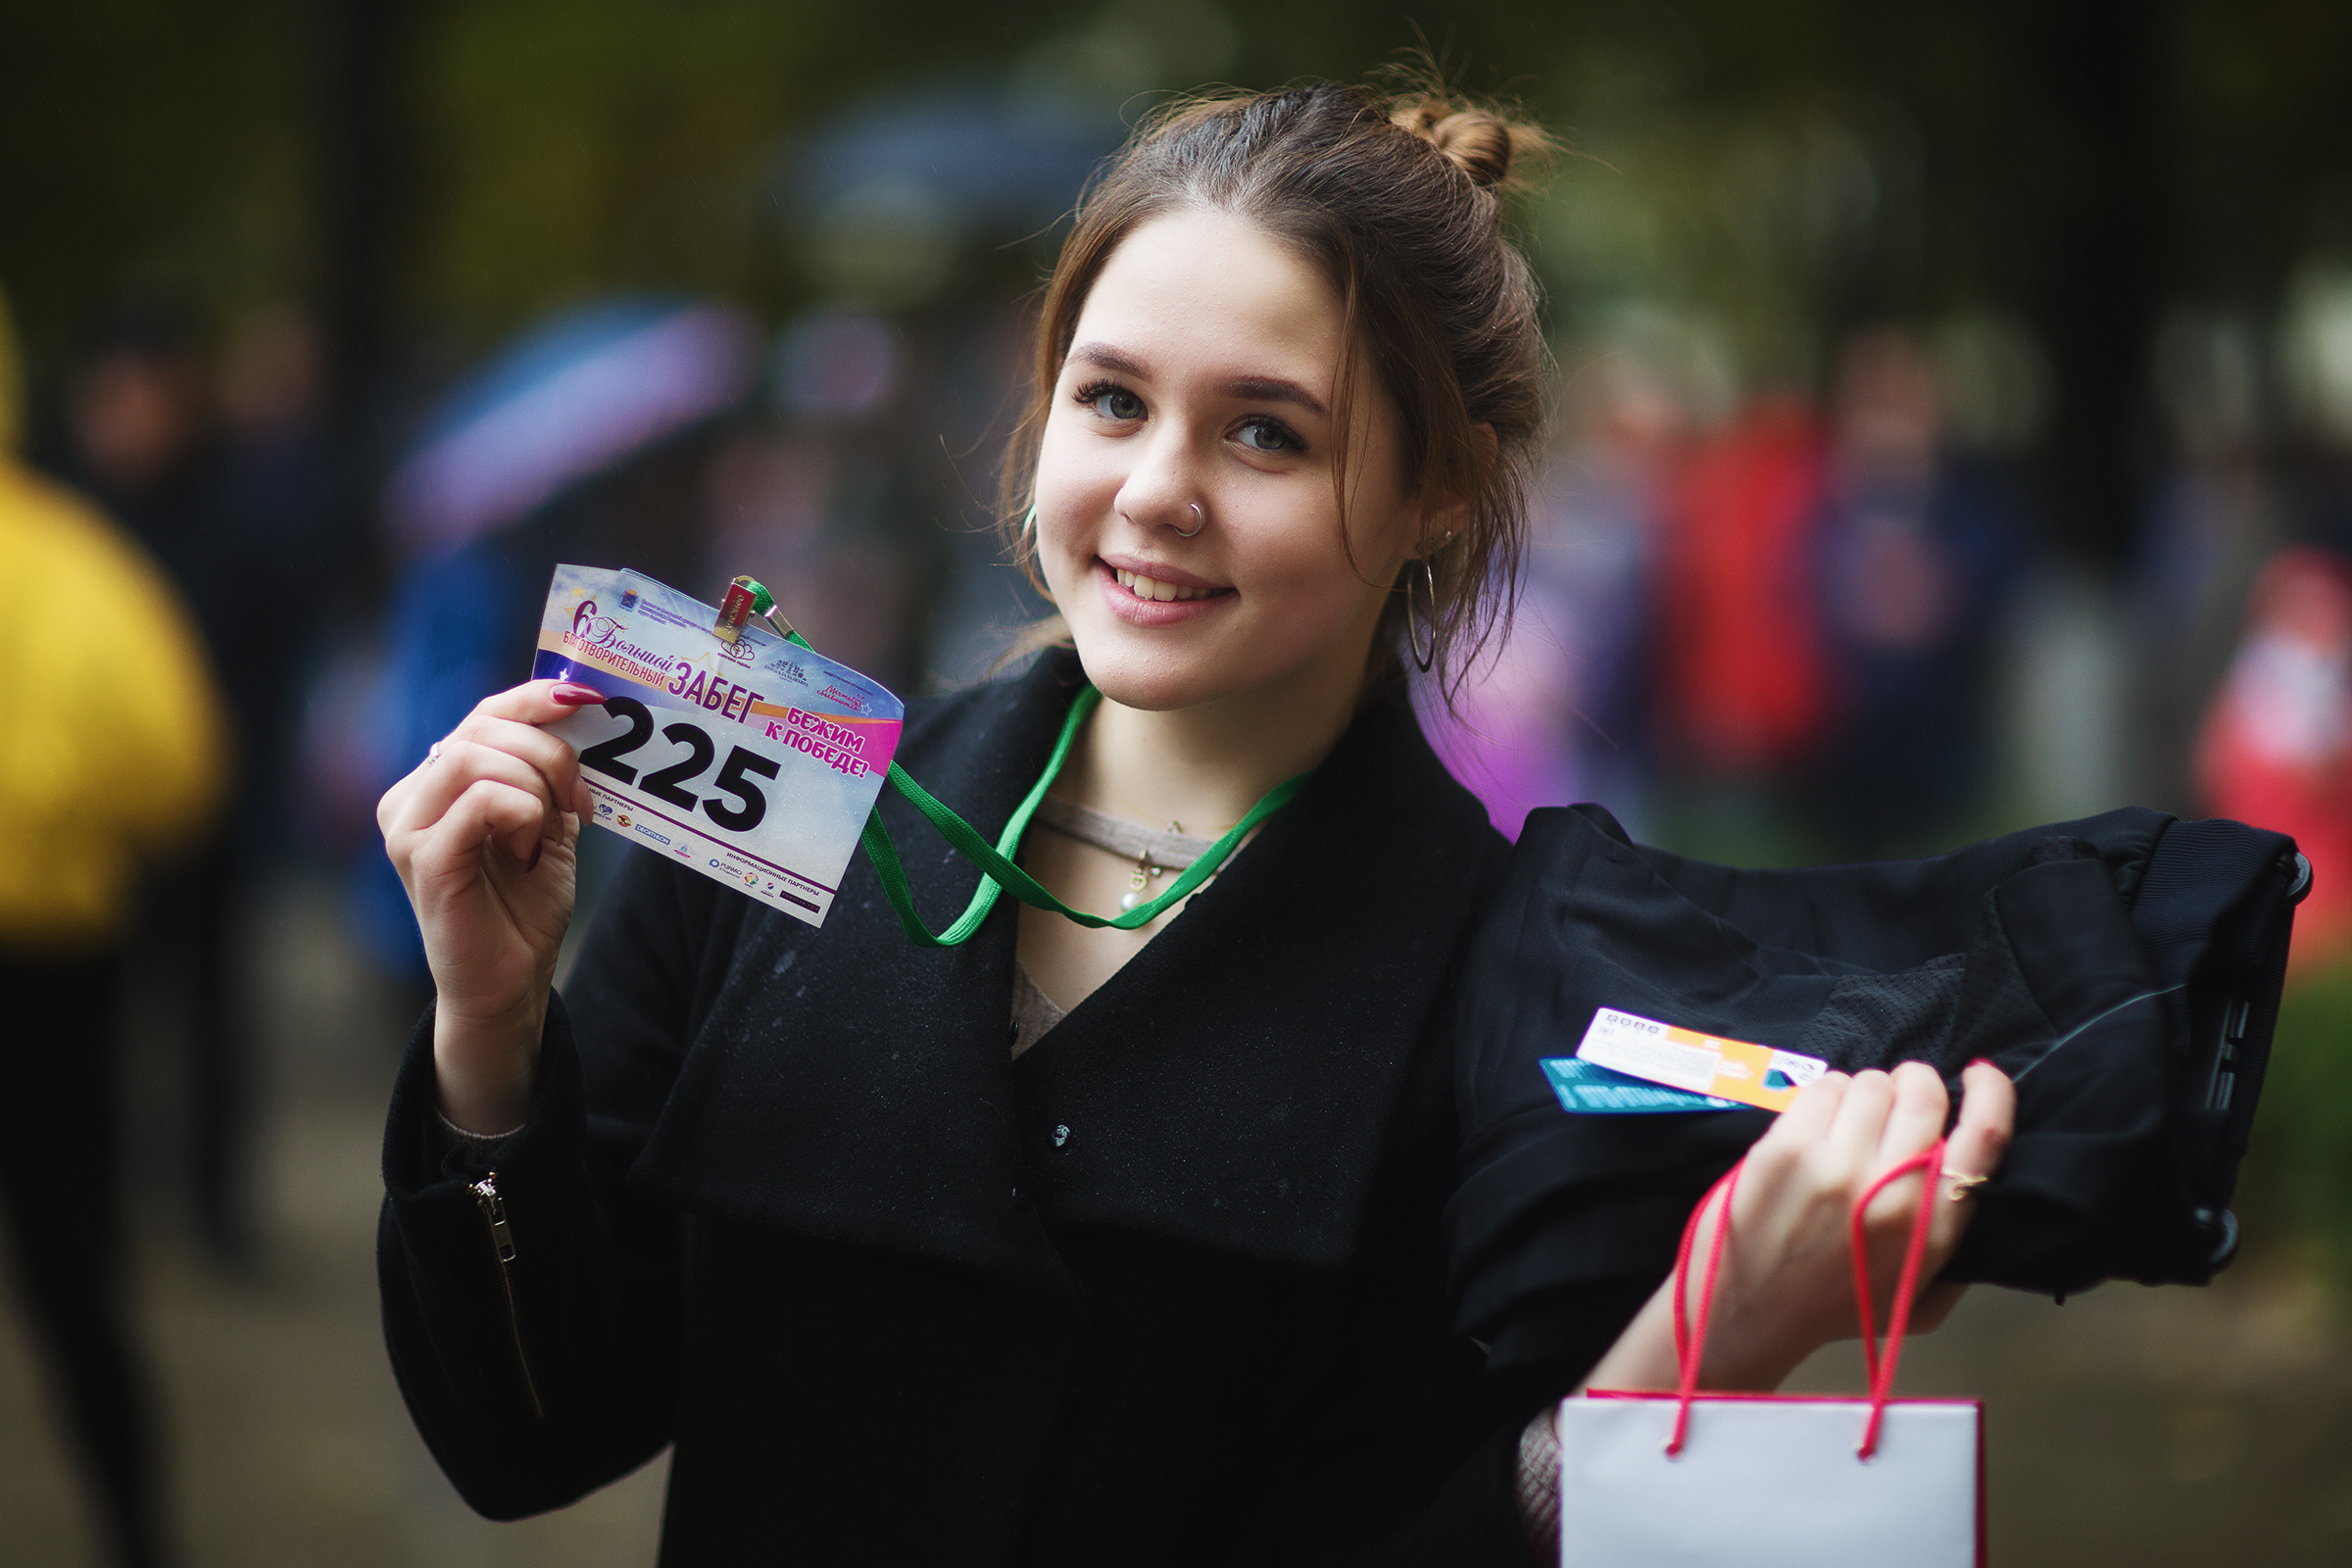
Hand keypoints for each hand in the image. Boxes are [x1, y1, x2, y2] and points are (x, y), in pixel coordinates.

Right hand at [377, 679, 601, 1130]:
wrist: (510, 985)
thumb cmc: (523, 909)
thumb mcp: (547, 827)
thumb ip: (549, 777)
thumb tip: (576, 714)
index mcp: (436, 784)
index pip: (482, 715)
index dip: (534, 699)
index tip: (585, 701)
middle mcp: (410, 798)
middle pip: (480, 729)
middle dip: (547, 753)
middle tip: (576, 800)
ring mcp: (408, 828)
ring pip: (473, 757)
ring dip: (532, 783)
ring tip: (546, 830)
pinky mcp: (422, 859)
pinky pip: (479, 801)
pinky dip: (520, 812)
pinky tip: (528, 847)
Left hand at [1582, 1059, 2014, 1393]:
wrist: (1751, 1314)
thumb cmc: (1839, 1307)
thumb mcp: (1923, 1298)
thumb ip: (1959, 1246)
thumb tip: (1975, 1176)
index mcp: (1934, 1228)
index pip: (1986, 1135)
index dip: (1993, 1092)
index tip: (1982, 1073)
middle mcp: (1891, 1191)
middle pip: (1923, 1094)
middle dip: (1917, 1084)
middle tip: (1900, 1100)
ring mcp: (1834, 1165)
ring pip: (1870, 1083)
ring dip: (1868, 1093)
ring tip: (1851, 1125)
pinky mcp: (1785, 1148)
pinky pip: (1823, 1088)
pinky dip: (1827, 1097)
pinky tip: (1818, 1128)